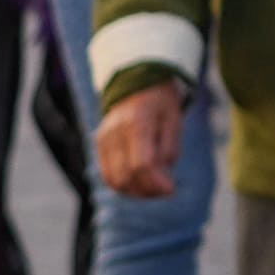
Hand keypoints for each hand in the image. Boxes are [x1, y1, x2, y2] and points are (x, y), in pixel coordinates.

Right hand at [98, 80, 186, 199]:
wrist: (136, 81)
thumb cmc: (161, 102)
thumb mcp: (174, 120)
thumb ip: (168, 150)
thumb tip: (162, 180)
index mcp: (136, 123)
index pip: (141, 164)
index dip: (156, 183)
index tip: (171, 190)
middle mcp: (114, 132)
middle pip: (126, 176)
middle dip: (148, 191)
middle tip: (165, 190)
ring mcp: (103, 139)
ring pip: (114, 180)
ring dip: (136, 192)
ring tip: (154, 189)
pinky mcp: (100, 144)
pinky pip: (108, 175)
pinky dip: (124, 185)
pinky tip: (141, 184)